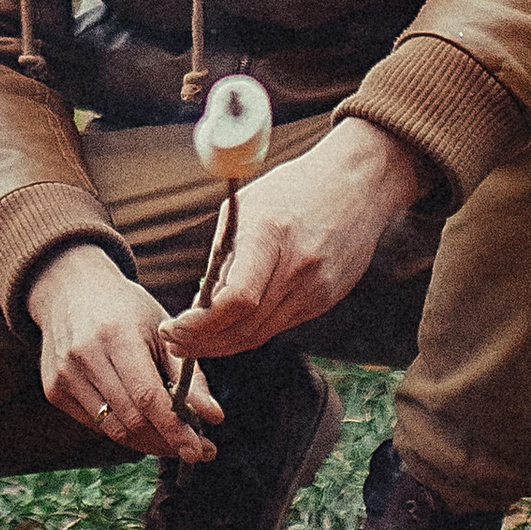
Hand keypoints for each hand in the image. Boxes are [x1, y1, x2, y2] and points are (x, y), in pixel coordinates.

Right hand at [26, 244, 225, 462]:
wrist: (69, 290)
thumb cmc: (125, 309)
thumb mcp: (161, 329)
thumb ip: (188, 375)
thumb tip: (214, 418)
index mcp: (117, 335)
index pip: (147, 397)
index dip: (175, 429)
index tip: (201, 450)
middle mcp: (84, 357)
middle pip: (132, 420)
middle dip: (168, 441)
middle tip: (196, 447)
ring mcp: (64, 375)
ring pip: (113, 430)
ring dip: (148, 442)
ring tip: (172, 439)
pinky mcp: (54, 390)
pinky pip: (96, 425)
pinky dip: (123, 429)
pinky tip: (139, 420)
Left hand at [158, 118, 425, 366]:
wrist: (358, 184)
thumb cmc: (293, 188)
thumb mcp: (245, 209)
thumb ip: (223, 257)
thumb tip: (200, 304)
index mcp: (271, 235)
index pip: (235, 300)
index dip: (199, 325)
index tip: (172, 328)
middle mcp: (298, 267)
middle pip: (245, 327)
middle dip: (202, 343)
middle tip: (173, 342)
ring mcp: (317, 287)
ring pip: (262, 334)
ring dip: (222, 344)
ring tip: (192, 340)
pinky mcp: (326, 299)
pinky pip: (280, 325)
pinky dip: (250, 330)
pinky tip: (229, 327)